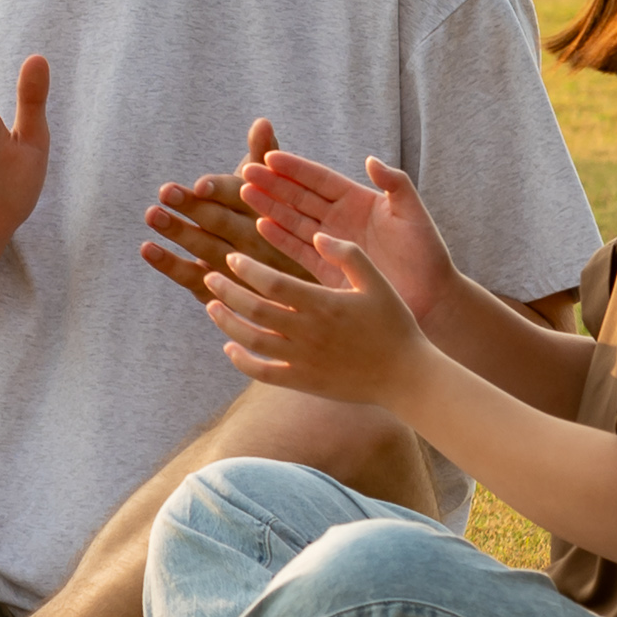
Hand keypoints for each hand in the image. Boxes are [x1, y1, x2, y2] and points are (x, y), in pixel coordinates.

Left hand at [135, 117, 296, 297]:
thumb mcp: (275, 190)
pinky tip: (147, 248)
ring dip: (177, 231)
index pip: (242, 199)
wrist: (294, 284)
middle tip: (164, 192)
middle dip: (193, 207)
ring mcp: (239, 268)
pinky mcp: (221, 289)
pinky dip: (169, 265)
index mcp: (267, 211)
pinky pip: (192, 277)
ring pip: (205, 248)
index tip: (200, 185)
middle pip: (221, 222)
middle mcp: (256, 241)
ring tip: (151, 214)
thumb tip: (261, 121)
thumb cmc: (275, 223)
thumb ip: (263, 156)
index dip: (221, 191)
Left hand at [206, 231, 435, 409]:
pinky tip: (229, 347)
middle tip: (210, 276)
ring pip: (252, 341)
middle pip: (254, 309)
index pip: (272, 283)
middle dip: (227, 292)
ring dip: (227, 322)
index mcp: (323, 304)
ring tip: (211, 306)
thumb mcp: (377, 282)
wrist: (406, 377)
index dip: (246, 269)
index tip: (232, 258)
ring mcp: (302, 360)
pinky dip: (240, 361)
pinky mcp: (303, 381)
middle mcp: (307, 333)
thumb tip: (318, 234)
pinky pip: (262, 373)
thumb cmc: (394, 325)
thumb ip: (348, 255)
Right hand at [236, 150, 455, 320]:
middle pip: (300, 197)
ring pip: (294, 220)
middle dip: (274, 184)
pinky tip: (260, 226)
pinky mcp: (328, 270)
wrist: (431, 299)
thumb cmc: (427, 254)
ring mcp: (332, 244)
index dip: (296, 168)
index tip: (270, 156)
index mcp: (359, 201)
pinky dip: (280, 238)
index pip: (320, 180)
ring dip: (270, 207)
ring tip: (245, 193)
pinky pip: (298, 250)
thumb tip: (370, 160)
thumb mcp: (413, 213)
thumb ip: (395, 184)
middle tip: (246, 171)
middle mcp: (341, 220)